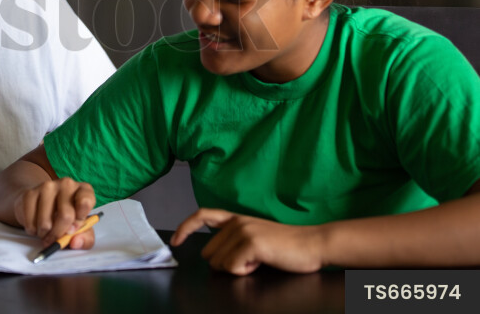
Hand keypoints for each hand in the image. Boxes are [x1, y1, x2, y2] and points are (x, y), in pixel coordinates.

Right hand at [15, 177, 96, 248]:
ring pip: (46, 222)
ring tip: (46, 231)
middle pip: (65, 216)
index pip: (85, 202)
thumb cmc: (66, 216)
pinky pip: (30, 221)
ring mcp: (47, 186)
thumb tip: (76, 242)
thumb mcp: (81, 228)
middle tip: (55, 240)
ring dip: (44, 234)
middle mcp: (67, 184)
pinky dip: (32, 230)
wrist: (41, 203)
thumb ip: (85, 238)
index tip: (72, 230)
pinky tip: (36, 225)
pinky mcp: (30, 193)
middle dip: (59, 234)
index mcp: (84, 190)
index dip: (78, 221)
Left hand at [171, 208, 324, 274]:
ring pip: (219, 263)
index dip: (184, 228)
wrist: (313, 245)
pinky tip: (261, 263)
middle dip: (224, 264)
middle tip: (249, 260)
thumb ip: (233, 241)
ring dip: (237, 269)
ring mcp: (243, 231)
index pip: (202, 215)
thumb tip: (215, 257)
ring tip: (258, 260)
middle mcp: (236, 222)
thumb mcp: (255, 237)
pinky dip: (246, 271)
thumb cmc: (286, 246)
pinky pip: (233, 268)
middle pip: (209, 253)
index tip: (175, 241)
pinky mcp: (251, 243)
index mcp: (236, 218)